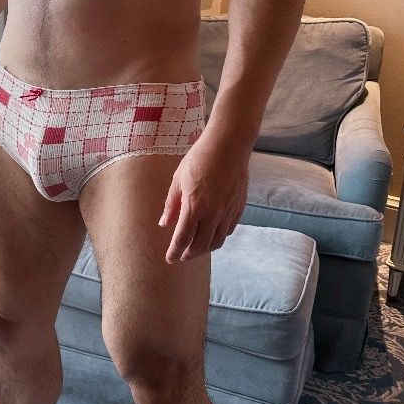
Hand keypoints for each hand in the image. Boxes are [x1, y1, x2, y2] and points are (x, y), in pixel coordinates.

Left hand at [158, 134, 249, 263]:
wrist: (229, 145)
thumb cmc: (199, 158)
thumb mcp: (178, 180)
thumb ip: (171, 205)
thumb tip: (164, 224)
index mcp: (194, 206)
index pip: (183, 239)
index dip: (175, 252)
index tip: (170, 259)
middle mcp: (213, 213)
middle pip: (201, 245)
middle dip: (190, 255)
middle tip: (181, 256)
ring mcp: (228, 211)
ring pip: (217, 241)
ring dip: (205, 249)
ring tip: (196, 249)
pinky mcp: (239, 207)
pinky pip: (228, 230)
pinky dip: (219, 237)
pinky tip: (212, 234)